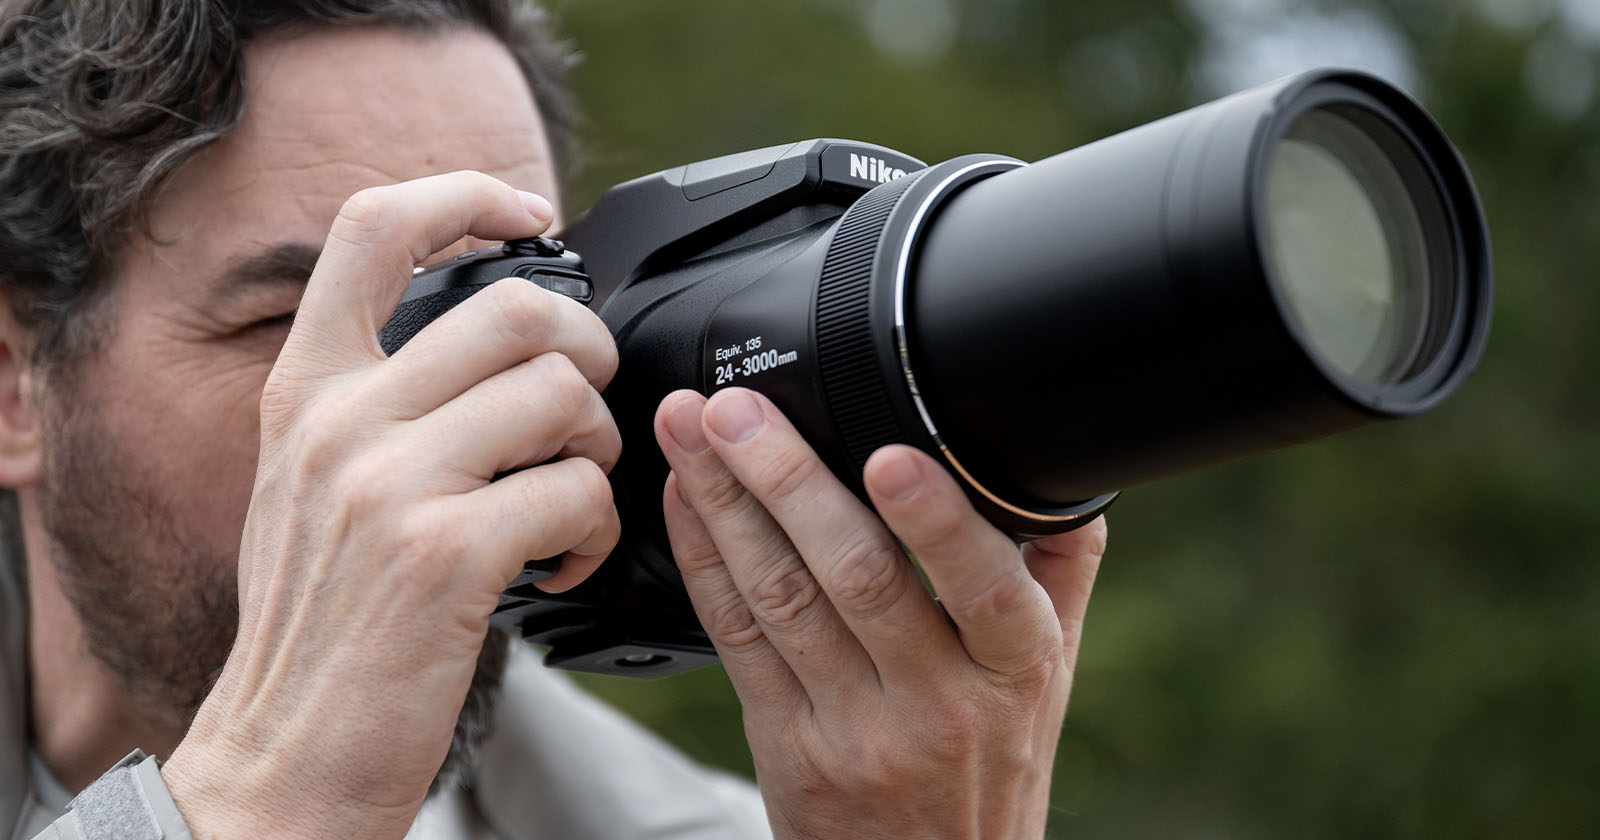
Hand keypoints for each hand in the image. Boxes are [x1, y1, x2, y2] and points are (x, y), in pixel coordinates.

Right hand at [163, 172, 620, 839]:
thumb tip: (492, 350)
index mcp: (305, 391)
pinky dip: (600, 530)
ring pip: (564, 393)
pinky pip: (579, 491)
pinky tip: (565, 563)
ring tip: (573, 499)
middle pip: (519, 307)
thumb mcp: (311, 486)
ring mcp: (391, 482)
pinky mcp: (447, 553)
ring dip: (600, 447)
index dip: (465, 195)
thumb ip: (378, 405)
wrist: (284, 758)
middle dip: (589, 350)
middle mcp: (342, 421)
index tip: (529, 215)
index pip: (371, 228)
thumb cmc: (321, 627)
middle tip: (586, 412)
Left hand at [654, 388, 1104, 838]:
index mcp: (1014, 670)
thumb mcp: (1052, 674)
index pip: (983, 590)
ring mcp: (853, 728)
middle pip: (856, 578)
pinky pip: (735, 638)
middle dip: (788, 481)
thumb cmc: (993, 760)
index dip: (934, 521)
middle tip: (737, 410)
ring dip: (726, 504)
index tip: (889, 453)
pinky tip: (686, 498)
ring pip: (780, 599)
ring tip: (690, 429)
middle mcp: (935, 703)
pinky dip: (705, 558)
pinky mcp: (785, 743)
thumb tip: (1060, 466)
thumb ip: (1054, 569)